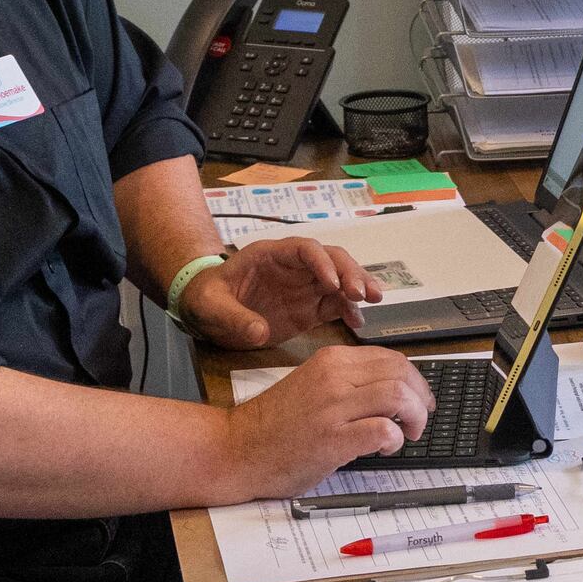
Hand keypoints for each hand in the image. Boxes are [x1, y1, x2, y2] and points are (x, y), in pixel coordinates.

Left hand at [177, 237, 377, 349]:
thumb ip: (233, 318)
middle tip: (364, 293)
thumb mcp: (211, 306)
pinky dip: (350, 311)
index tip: (332, 284)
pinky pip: (335, 305)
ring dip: (358, 287)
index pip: (305, 249)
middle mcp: (295, 267)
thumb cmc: (208, 299)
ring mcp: (304, 287)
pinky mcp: (310, 308)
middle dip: (350, 272)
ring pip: (340, 279)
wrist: (209, 312)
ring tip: (375, 300)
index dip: (322, 263)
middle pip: (331, 259)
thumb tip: (259, 332)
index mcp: (271, 255)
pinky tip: (358, 323)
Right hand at [228, 345, 437, 498]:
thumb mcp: (312, 385)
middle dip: (421, 398)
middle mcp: (334, 377)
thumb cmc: (273, 425)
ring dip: (414, 418)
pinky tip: (385, 448)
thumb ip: (347, 382)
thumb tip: (392, 390)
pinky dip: (395, 440)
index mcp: (331, 361)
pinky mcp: (332, 439)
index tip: (419, 398)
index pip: (392, 358)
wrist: (236, 448)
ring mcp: (333, 407)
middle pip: (402, 373)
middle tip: (419, 419)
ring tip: (408, 433)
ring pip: (398, 396)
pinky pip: (383, 430)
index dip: (415, 380)